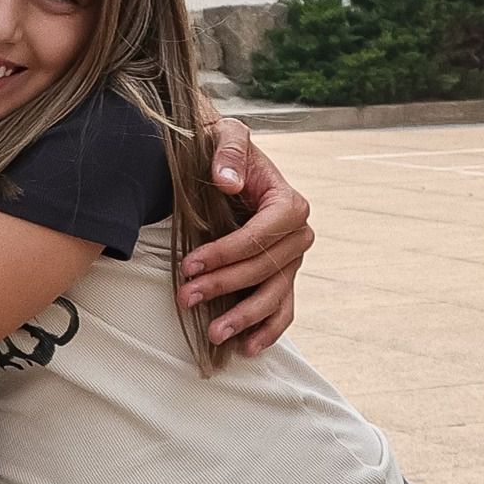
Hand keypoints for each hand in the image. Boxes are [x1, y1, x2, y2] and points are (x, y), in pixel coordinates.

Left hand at [177, 120, 313, 356]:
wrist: (226, 160)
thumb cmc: (225, 148)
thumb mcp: (227, 135)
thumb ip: (230, 152)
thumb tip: (228, 183)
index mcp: (289, 203)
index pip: (260, 236)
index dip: (226, 253)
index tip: (190, 264)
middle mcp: (298, 235)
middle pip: (264, 269)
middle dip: (224, 286)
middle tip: (185, 296)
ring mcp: (292, 259)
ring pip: (274, 295)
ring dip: (245, 317)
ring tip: (215, 334)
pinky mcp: (282, 275)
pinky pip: (283, 308)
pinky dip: (268, 330)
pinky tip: (247, 347)